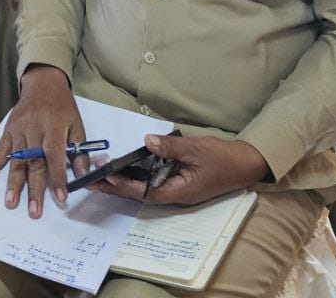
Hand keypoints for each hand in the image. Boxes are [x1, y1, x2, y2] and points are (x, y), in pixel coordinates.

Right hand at [0, 65, 87, 217]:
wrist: (43, 83)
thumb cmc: (62, 107)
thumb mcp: (76, 125)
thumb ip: (79, 151)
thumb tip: (83, 176)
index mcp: (53, 127)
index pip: (55, 155)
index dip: (58, 177)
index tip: (60, 198)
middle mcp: (34, 128)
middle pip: (34, 162)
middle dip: (34, 189)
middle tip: (34, 212)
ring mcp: (19, 129)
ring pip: (16, 159)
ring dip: (13, 183)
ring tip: (11, 203)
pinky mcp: (9, 129)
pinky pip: (1, 148)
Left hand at [96, 134, 267, 207]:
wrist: (244, 163)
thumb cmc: (222, 158)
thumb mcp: (196, 149)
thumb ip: (170, 147)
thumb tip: (147, 141)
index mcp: (179, 192)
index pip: (145, 192)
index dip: (124, 186)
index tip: (105, 178)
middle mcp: (174, 195)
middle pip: (140, 193)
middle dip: (116, 187)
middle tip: (91, 179)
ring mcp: (176, 189)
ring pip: (145, 188)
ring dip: (124, 181)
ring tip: (101, 172)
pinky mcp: (178, 182)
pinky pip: (153, 180)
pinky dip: (138, 174)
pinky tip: (125, 166)